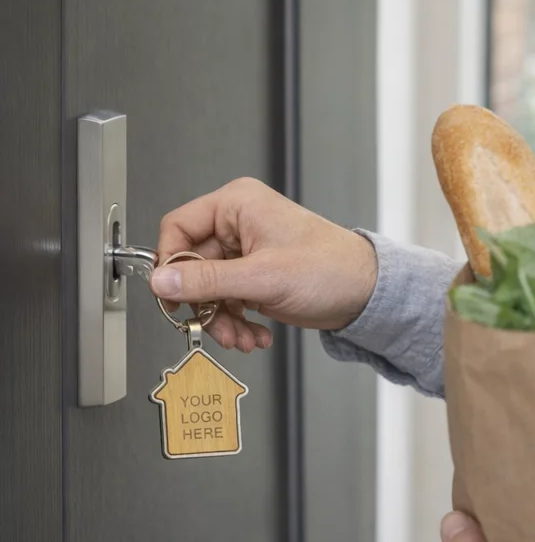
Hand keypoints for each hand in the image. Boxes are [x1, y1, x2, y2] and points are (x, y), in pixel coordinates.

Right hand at [151, 177, 377, 351]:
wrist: (365, 292)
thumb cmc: (332, 268)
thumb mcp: (263, 277)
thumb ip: (208, 281)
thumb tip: (163, 280)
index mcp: (237, 205)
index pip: (178, 227)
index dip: (171, 263)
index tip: (173, 295)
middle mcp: (238, 224)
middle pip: (191, 266)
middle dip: (203, 304)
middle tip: (211, 326)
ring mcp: (245, 252)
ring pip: (206, 289)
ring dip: (220, 320)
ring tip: (241, 337)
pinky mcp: (253, 276)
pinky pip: (225, 301)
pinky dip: (235, 322)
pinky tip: (254, 334)